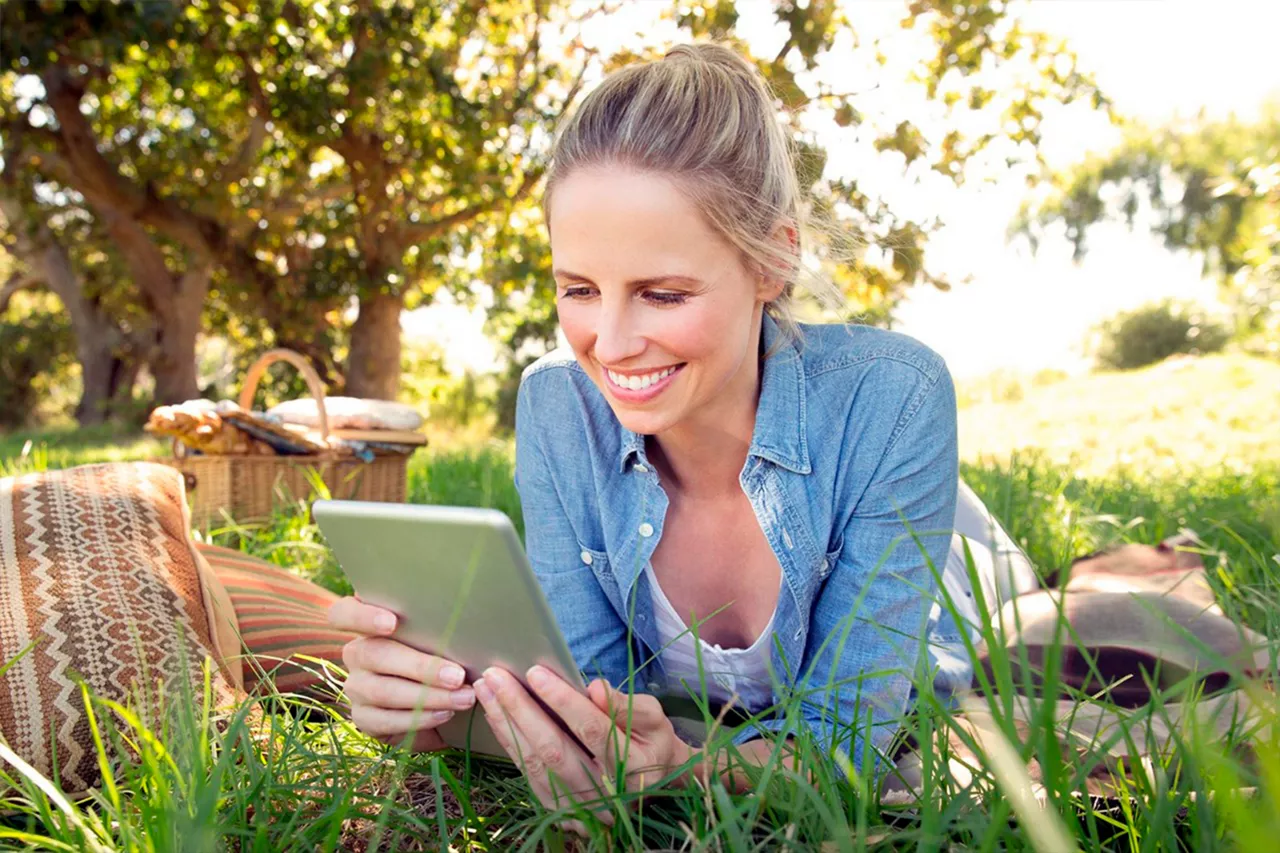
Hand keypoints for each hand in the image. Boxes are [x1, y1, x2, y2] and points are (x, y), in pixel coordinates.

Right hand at [328, 596, 475, 750]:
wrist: (432, 699)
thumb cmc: (438, 652)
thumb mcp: (436, 636)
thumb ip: (437, 626)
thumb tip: (470, 620)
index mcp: (365, 623)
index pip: (342, 614)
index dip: (362, 616)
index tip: (391, 623)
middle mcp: (356, 653)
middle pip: (374, 655)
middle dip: (420, 667)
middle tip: (457, 676)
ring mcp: (355, 686)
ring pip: (382, 690)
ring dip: (427, 696)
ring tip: (462, 698)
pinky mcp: (363, 717)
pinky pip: (385, 720)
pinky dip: (419, 718)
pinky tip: (445, 714)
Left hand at [473, 666, 693, 827]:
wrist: (653, 783)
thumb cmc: (652, 741)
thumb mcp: (653, 717)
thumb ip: (625, 704)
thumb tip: (594, 688)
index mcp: (635, 766)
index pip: (592, 730)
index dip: (563, 701)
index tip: (536, 672)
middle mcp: (605, 793)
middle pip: (554, 749)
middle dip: (520, 709)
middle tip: (496, 676)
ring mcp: (580, 807)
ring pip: (534, 764)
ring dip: (505, 724)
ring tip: (486, 690)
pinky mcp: (559, 808)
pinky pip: (527, 774)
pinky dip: (508, 742)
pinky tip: (494, 716)